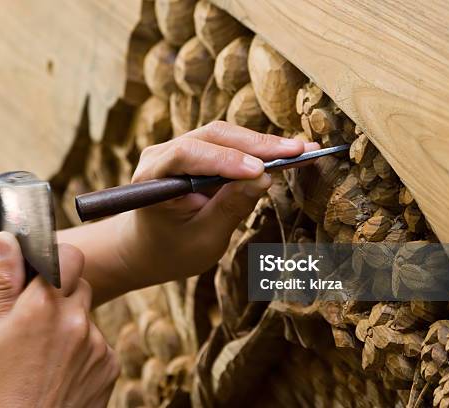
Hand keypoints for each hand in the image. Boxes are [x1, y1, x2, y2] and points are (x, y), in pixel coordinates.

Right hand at [0, 232, 118, 406]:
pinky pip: (99, 342)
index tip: (45, 273)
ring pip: (87, 315)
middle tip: (36, 319)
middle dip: (61, 294)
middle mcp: (77, 319)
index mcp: (43, 305)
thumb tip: (7, 239)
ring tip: (45, 353)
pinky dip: (84, 349)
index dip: (58, 260)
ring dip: (71, 324)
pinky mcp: (110, 364)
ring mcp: (97, 343)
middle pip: (80, 285)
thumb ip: (1, 280)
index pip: (70, 256)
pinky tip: (61, 369)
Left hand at [117, 121, 319, 286]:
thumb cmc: (171, 250)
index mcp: (151, 179)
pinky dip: (255, 149)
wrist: (149, 250)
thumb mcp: (203, 239)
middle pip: (211, 137)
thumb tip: (263, 179)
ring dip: (261, 144)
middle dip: (256, 145)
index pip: (187, 156)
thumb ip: (230, 208)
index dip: (226, 159)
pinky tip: (283, 152)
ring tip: (300, 150)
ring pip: (223, 136)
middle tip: (298, 151)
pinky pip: (226, 144)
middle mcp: (160, 155)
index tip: (261, 171)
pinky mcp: (194, 151)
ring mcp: (176, 149)